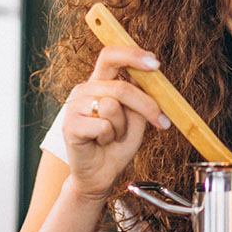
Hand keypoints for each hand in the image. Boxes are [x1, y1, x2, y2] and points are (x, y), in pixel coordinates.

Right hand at [61, 45, 170, 200]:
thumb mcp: (136, 118)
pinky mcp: (70, 125)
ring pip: (112, 106)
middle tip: (161, 121)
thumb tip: (150, 77)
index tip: (155, 64)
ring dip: (121, 127)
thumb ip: (140, 97)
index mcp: (100, 83)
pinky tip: (100, 142)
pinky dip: (108, 138)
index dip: (132, 55)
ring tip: (113, 136)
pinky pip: (102, 125)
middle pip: (121, 86)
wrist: (100, 175)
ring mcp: (74, 106)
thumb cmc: (117, 145)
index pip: (111, 56)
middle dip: (146, 105)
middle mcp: (85, 90)